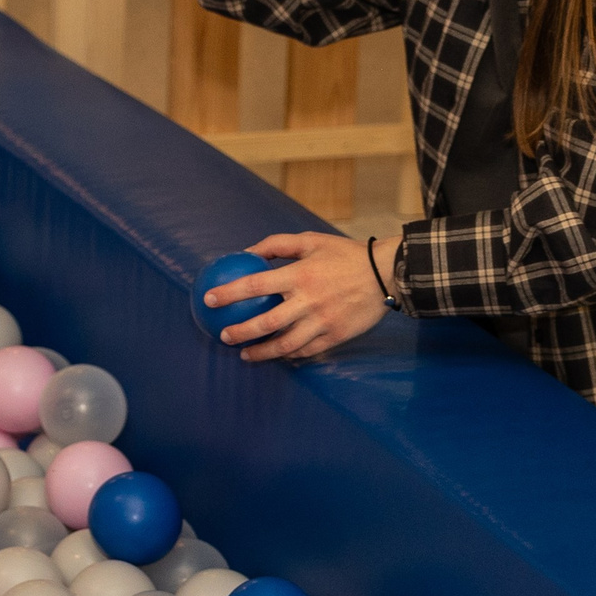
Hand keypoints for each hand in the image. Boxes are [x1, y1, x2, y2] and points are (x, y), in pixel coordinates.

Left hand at [201, 231, 390, 361]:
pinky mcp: (335, 336)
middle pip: (266, 322)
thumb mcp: (310, 240)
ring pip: (285, 344)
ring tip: (245, 355)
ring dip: (262, 352)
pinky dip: (289, 355)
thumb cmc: (344, 254)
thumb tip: (247, 252)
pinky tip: (277, 355)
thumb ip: (277, 245)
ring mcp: (323, 321)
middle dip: (240, 332)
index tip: (209, 299)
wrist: (387, 274)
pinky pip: (307, 350)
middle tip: (224, 336)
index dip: (228, 293)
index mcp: (300, 275)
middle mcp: (309, 300)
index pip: (254, 285)